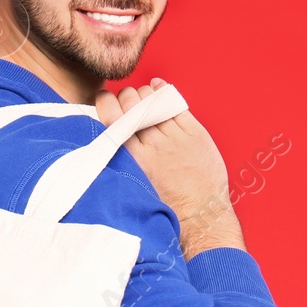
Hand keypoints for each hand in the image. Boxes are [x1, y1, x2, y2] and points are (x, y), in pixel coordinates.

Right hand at [95, 78, 246, 256]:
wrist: (200, 216)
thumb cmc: (165, 204)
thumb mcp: (133, 183)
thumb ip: (121, 158)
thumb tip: (108, 134)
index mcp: (131, 157)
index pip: (110, 114)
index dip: (106, 101)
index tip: (108, 101)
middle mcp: (152, 144)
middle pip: (131, 101)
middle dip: (127, 96)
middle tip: (131, 104)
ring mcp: (175, 136)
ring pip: (153, 100)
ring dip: (146, 95)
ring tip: (146, 102)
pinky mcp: (195, 133)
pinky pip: (176, 102)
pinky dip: (165, 92)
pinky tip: (160, 89)